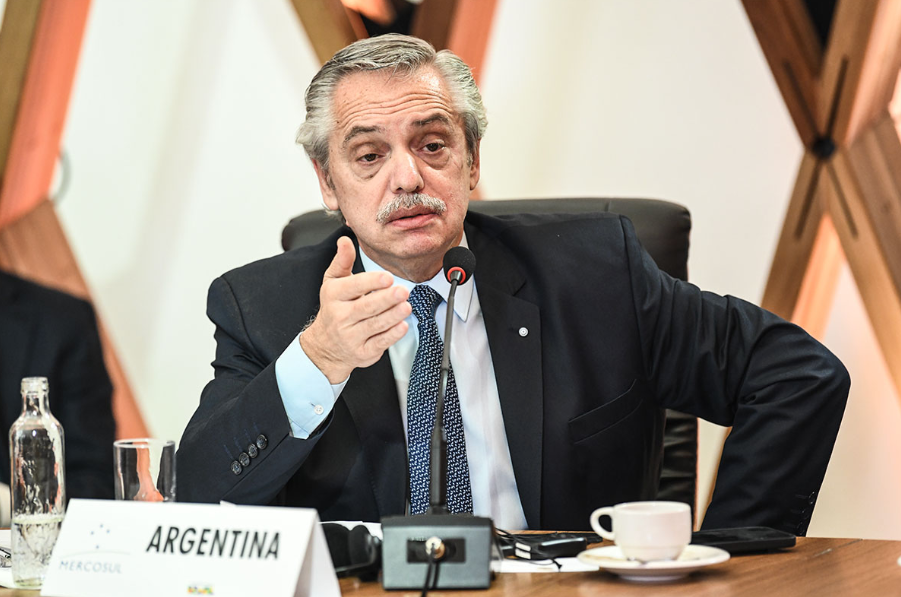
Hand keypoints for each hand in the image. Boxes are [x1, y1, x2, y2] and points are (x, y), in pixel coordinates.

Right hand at [301, 236, 410, 381]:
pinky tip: (402, 325)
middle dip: (386, 299)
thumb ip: (342, 261)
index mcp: (334, 296)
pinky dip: (392, 335)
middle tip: (402, 291)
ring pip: (375, 325)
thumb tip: (345, 240)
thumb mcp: (333, 282)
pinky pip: (380, 343)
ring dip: (393, 316)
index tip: (387, 277)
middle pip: (366, 307)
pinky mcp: (363, 352)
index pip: (352, 287)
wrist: (326, 346)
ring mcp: (351, 336)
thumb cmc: (334, 309)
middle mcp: (340, 317)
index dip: (371, 282)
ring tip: (406, 306)